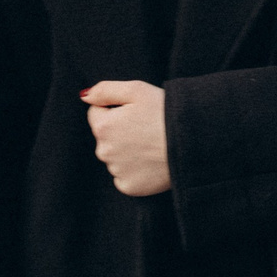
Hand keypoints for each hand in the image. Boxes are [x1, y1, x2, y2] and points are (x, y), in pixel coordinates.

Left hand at [84, 80, 171, 195]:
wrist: (192, 143)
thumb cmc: (166, 112)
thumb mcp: (136, 89)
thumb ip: (105, 90)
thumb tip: (84, 96)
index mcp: (103, 127)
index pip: (96, 114)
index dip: (116, 109)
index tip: (136, 111)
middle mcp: (104, 152)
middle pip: (105, 137)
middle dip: (120, 131)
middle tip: (146, 128)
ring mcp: (116, 171)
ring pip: (115, 157)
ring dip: (128, 151)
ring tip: (152, 144)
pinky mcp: (130, 187)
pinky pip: (124, 177)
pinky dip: (135, 170)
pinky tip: (151, 161)